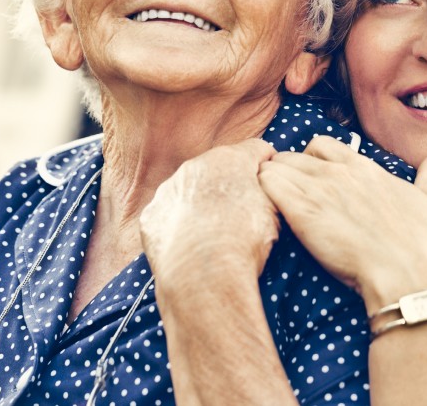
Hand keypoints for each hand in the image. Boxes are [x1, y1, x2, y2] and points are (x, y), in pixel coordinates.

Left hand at [140, 138, 280, 284]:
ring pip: (189, 190)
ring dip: (201, 204)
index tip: (272, 180)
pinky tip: (190, 245)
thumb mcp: (276, 210)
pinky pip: (169, 215)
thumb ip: (271, 186)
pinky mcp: (151, 217)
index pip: (255, 150)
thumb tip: (267, 180)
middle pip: (219, 168)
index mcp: (230, 159)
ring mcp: (168, 191)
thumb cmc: (246, 241)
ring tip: (214, 233)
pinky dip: (179, 225)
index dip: (266, 165)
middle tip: (242, 212)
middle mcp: (195, 167)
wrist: (202, 276)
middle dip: (230, 184)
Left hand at [257, 136, 426, 309]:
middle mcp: (339, 172)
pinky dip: (261, 191)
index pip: (324, 145)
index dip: (312, 160)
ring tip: (270, 204)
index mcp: (364, 167)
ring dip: (270, 181)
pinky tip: (265, 210)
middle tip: (286, 195)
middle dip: (286, 170)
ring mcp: (319, 189)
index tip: (310, 179)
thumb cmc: (422, 244)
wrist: (408, 274)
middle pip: (295, 155)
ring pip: (276, 166)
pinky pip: (267, 184)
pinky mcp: (301, 211)